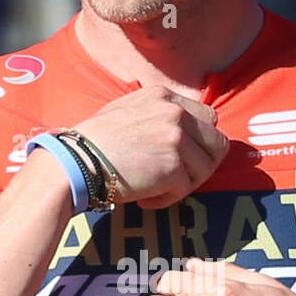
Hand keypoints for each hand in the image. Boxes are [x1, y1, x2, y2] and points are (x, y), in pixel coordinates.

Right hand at [70, 86, 229, 210]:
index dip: (200, 140)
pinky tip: (145, 198)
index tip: (185, 156)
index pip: (208, 117)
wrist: (78, 160)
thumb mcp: (128, 109)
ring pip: (206, 169)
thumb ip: (158, 113)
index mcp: (166, 96)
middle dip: (202, 163)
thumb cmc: (95, 141)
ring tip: (157, 188)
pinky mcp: (173, 166)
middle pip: (217, 142)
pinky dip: (167, 199)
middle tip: (180, 177)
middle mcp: (176, 112)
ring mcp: (176, 139)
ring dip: (184, 183)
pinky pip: (185, 190)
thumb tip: (182, 131)